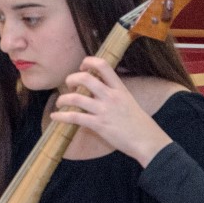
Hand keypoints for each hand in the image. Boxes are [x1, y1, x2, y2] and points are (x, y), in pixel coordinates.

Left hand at [49, 58, 172, 167]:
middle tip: (68, 85)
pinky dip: (61, 116)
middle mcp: (111, 96)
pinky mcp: (99, 125)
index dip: (88, 61)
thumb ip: (114, 94)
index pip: (103, 65)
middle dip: (71, 78)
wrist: (148, 141)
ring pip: (76, 97)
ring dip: (63, 99)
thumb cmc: (140, 124)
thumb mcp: (129, 102)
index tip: (82, 66)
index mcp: (120, 89)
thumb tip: (97, 90)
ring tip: (59, 102)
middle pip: (85, 78)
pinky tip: (55, 116)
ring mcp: (104, 110)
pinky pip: (75, 117)